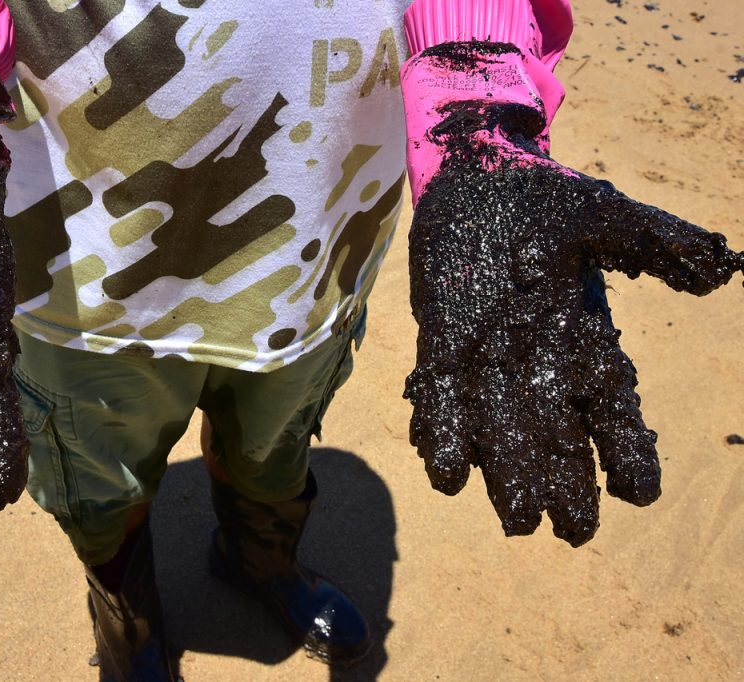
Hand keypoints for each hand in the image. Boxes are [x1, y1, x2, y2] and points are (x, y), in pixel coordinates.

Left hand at [403, 96, 742, 545]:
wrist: (473, 176)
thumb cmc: (543, 201)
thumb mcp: (606, 219)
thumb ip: (660, 244)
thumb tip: (723, 272)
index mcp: (582, 338)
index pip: (612, 405)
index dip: (626, 448)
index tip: (639, 492)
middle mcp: (535, 359)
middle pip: (555, 433)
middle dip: (565, 481)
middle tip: (572, 531)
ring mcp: (484, 354)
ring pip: (498, 427)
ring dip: (506, 473)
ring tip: (516, 520)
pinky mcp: (440, 340)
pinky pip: (440, 394)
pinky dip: (442, 430)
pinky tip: (447, 470)